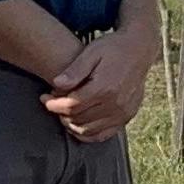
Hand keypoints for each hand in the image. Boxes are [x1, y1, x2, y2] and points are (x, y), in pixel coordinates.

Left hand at [43, 26, 151, 143]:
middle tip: (52, 103)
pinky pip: (103, 135)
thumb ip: (74, 70)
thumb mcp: (92, 52)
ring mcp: (122, 113)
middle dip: (60, 113)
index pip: (71, 105)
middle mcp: (115, 104)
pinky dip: (87, 134)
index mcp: (105, 87)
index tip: (44, 97)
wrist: (139, 49)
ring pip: (88, 130)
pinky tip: (77, 124)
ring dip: (71, 124)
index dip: (53, 104)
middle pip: (78, 118)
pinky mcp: (127, 117)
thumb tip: (56, 84)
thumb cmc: (112, 48)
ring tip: (63, 112)